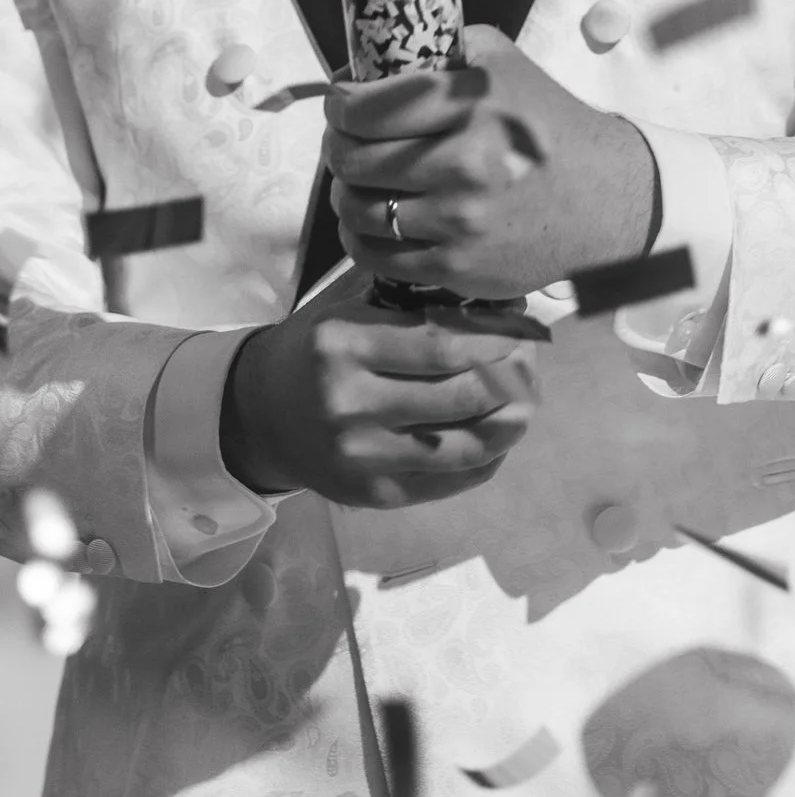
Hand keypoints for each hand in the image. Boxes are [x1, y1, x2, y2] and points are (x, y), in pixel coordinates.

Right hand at [219, 282, 536, 507]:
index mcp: (345, 345)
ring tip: (528, 396)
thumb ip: (414, 304)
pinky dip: (488, 456)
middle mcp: (350, 404)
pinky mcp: (372, 494)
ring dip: (511, 420)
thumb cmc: (319, 350)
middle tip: (533, 358)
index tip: (527, 325)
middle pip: (462, 394)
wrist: (258, 415)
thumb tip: (500, 302)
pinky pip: (450, 479)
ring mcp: (361, 456)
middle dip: (512, 374)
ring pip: (465, 444)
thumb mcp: (352, 310)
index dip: (498, 336)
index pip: (444, 343)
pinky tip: (500, 433)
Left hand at [325, 24, 657, 298]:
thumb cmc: (548, 124)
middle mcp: (465, 163)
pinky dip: (360, 235)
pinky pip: (374, 254)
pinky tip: (376, 218)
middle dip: (339, 145)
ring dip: (346, 191)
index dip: (339, 104)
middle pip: (351, 158)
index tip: (343, 104)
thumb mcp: (505, 64)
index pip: (364, 108)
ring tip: (361, 180)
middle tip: (348, 140)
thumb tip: (372, 58)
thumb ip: (444, 50)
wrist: (604, 197)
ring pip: (355, 208)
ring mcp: (459, 220)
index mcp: (473, 105)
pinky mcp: (456, 267)